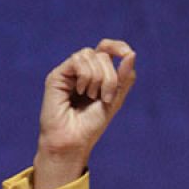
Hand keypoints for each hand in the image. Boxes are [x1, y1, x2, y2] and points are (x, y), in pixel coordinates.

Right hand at [33, 39, 136, 188]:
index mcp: (96, 74)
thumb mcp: (114, 100)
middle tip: (105, 97)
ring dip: (98, 77)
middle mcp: (81, 70)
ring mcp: (68, 72)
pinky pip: (77, 60)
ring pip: (89, 55)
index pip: (106, 48)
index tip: (127, 53)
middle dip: (110, 76)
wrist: (73, 142)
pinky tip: (81, 90)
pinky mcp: (57, 76)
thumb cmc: (91, 125)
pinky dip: (85, 75)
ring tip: (91, 97)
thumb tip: (131, 54)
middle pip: (102, 54)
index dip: (118, 46)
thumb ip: (124, 78)